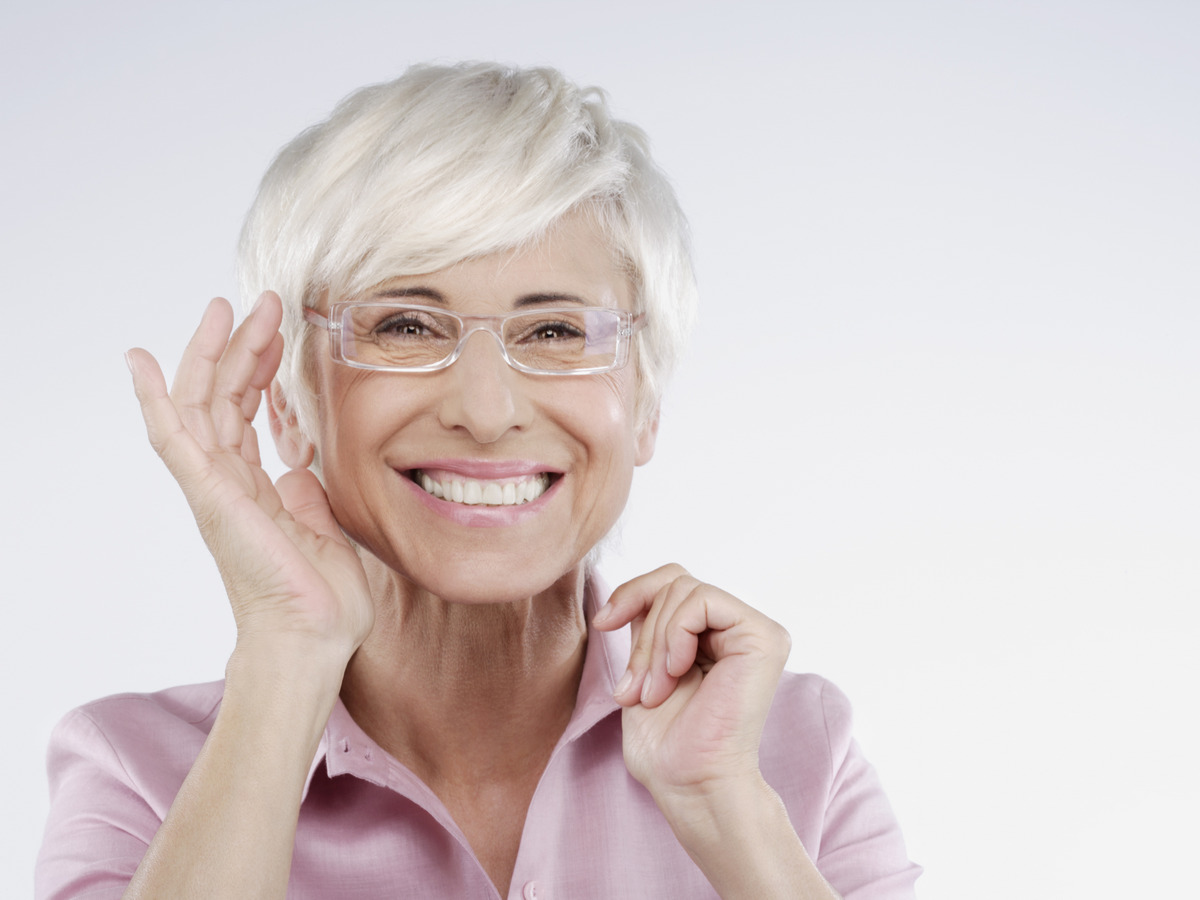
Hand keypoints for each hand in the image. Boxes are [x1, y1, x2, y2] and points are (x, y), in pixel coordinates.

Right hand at [126, 294, 373, 662]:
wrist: (312, 638)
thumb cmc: (322, 599)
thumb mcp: (325, 527)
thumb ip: (308, 493)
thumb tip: (302, 465)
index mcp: (255, 488)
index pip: (246, 412)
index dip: (258, 368)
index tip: (279, 332)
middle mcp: (227, 482)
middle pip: (222, 397)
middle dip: (240, 346)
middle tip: (262, 302)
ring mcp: (213, 486)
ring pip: (200, 403)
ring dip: (213, 352)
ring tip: (229, 306)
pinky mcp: (208, 494)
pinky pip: (173, 437)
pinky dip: (155, 397)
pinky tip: (143, 360)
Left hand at [593, 564, 790, 807]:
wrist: (689, 783)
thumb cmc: (666, 741)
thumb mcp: (645, 665)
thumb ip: (648, 623)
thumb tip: (632, 591)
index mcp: (716, 633)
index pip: (671, 582)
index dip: (632, 593)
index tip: (603, 623)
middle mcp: (739, 627)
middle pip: (674, 581)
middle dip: (642, 631)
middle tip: (636, 686)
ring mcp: (755, 629)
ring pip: (683, 590)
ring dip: (654, 643)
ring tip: (655, 691)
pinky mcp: (764, 636)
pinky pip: (702, 600)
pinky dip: (674, 635)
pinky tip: (677, 672)